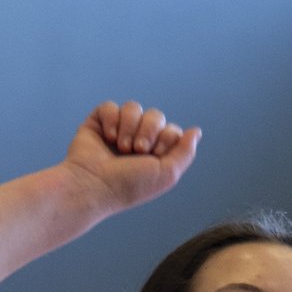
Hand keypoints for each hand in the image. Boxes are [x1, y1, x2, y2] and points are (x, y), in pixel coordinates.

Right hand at [65, 100, 200, 211]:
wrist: (94, 185)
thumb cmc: (130, 185)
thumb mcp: (167, 173)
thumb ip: (185, 152)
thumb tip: (196, 131)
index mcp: (154, 153)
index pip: (171, 130)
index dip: (166, 137)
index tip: (154, 154)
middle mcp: (136, 140)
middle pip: (155, 115)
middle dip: (149, 130)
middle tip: (136, 150)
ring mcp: (117, 131)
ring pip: (133, 107)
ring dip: (130, 126)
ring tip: (121, 146)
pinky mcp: (97, 123)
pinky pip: (111, 106)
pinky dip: (112, 119)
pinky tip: (108, 137)